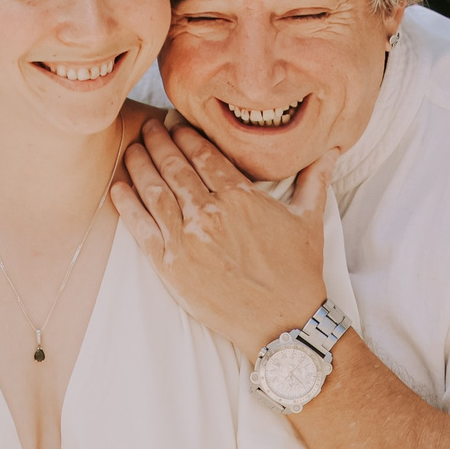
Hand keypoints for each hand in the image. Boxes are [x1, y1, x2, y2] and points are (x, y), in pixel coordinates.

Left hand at [110, 117, 335, 356]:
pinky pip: (140, 227)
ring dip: (139, 165)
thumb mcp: (310, 220)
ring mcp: (187, 239)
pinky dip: (126, 204)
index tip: (174, 125)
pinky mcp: (170, 266)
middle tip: (148, 128)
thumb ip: (314, 180)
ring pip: (154, 191)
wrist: (284, 323)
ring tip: (131, 149)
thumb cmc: (299, 272)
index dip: (186, 136)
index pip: (204, 154)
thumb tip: (332, 149)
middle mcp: (210, 213)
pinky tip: (117, 186)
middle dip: (158, 142)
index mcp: (241, 197)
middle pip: (175, 167)